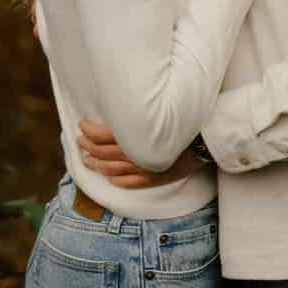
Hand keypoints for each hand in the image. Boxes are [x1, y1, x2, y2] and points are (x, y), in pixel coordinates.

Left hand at [77, 118, 202, 187]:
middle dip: (88, 148)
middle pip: (104, 152)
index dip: (89, 131)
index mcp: (136, 133)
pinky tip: (111, 179)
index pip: (104, 134)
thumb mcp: (160, 109)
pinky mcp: (155, 178)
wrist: (208, 137)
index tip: (81, 125)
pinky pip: (132, 183)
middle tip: (79, 143)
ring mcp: (145, 168)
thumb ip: (138, 110)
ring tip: (87, 161)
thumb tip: (119, 104)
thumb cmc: (184, 118)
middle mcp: (137, 152)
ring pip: (113, 169)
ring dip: (97, 166)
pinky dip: (118, 181)